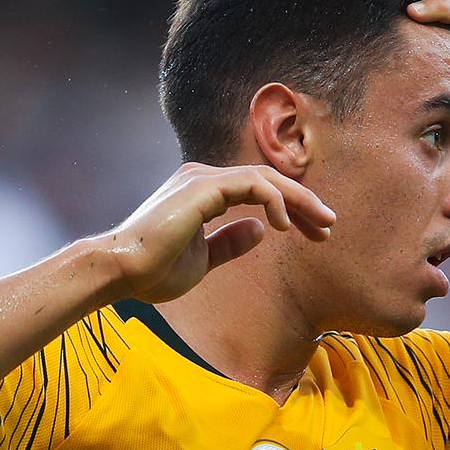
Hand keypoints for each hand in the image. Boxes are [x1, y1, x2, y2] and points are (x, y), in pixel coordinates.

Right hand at [103, 163, 335, 302]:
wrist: (120, 272)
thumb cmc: (153, 270)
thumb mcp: (203, 260)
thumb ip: (230, 243)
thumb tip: (261, 229)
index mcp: (202, 193)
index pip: (258, 190)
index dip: (291, 208)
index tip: (315, 232)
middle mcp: (203, 178)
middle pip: (267, 180)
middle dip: (303, 202)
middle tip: (330, 225)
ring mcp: (202, 179)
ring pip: (265, 177)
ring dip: (298, 199)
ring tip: (321, 224)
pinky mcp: (202, 188)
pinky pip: (251, 184)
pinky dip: (274, 200)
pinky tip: (284, 225)